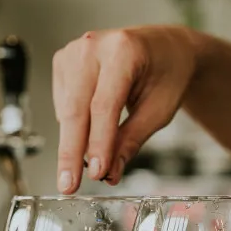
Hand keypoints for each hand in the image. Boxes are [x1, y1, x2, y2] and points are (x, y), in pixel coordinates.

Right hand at [52, 26, 200, 191]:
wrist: (166, 48)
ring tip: (87, 166)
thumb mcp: (159, 110)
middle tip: (69, 185)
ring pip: (65, 109)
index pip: (104, 105)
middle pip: (76, 108)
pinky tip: (87, 133)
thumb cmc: (167, 74)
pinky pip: (62, 104)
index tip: (95, 172)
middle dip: (72, 152)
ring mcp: (74, 51)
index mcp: (123, 51)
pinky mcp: (63, 61)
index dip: (98, 142)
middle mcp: (93, 46)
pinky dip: (73, 126)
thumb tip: (110, 173)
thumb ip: (131, 141)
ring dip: (73, 143)